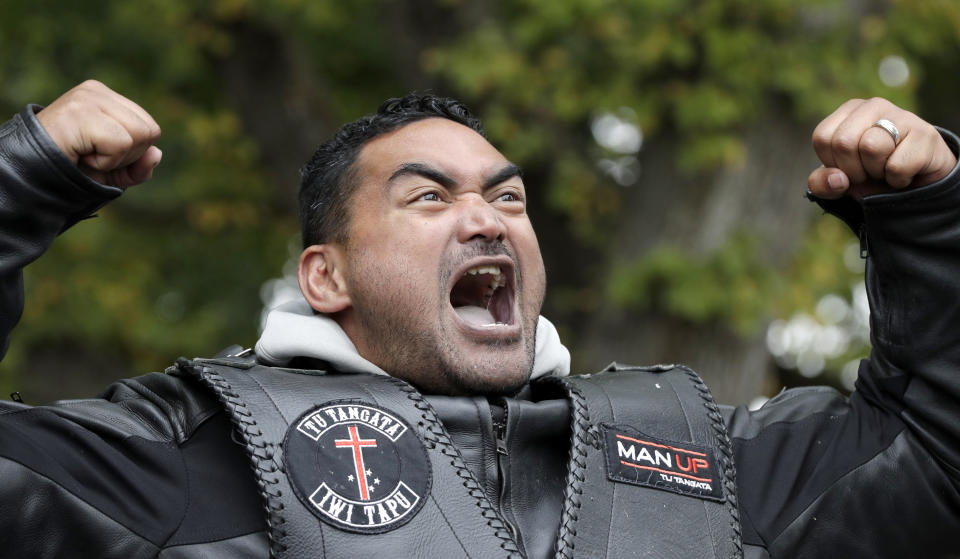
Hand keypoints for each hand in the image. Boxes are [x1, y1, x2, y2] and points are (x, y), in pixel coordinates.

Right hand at [36, 80, 161, 188]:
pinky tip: (81, 155)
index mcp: (106, 97)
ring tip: (86, 154)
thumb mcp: (113, 172)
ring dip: (115, 159)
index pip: (149, 127)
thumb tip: (156, 154)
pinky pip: (121, 143)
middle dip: (127, 156)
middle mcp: (97, 91)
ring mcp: (87, 98)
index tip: (101, 154)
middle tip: (93, 156)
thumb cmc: (72, 170)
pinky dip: (105, 161)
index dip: (133, 152)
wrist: (32, 176)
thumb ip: (139, 167)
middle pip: (149, 131)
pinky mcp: (79, 111)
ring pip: (139, 135)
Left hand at [807, 97, 956, 198]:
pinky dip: (898, 179)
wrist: (916, 183)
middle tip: (869, 171)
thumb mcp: (838, 182)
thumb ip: (821, 183)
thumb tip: (837, 179)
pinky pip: (897, 166)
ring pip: (871, 147)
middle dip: (853, 169)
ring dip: (876, 172)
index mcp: (848, 111)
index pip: (822, 137)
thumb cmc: (871, 176)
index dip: (832, 162)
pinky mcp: (926, 133)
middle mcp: (874, 106)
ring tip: (886, 168)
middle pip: (843, 142)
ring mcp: (903, 115)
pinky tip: (906, 172)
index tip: (849, 166)